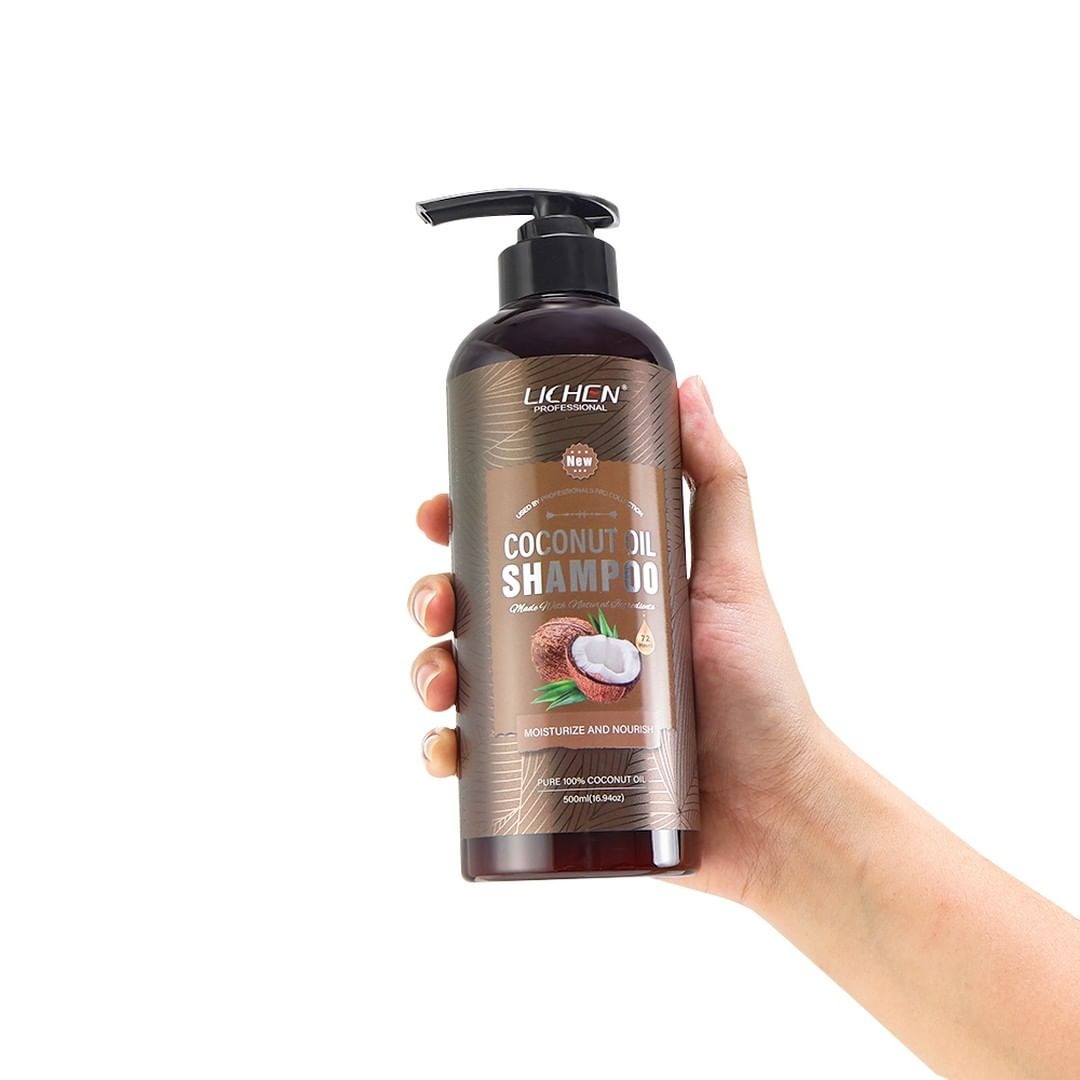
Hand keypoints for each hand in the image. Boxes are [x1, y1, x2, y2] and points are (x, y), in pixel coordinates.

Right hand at [408, 376, 825, 904]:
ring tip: (443, 680)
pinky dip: (445, 751)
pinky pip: (474, 758)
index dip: (463, 524)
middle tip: (441, 603)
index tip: (440, 513)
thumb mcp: (735, 573)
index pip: (513, 543)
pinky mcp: (543, 773)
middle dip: (433, 595)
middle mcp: (563, 644)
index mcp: (595, 590)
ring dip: (427, 670)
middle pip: (471, 607)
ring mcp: (549, 708)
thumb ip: (717, 479)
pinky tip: (449, 750)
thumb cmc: (762, 690)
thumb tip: (690, 385)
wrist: (776, 808)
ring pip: (459, 676)